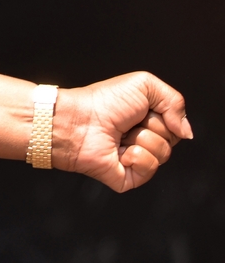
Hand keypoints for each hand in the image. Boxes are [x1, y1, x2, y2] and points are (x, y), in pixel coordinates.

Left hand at [55, 72, 192, 191]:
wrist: (76, 120)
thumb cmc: (103, 101)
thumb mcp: (144, 85)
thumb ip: (175, 102)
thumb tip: (186, 132)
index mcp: (146, 121)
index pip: (175, 126)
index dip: (163, 116)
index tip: (142, 110)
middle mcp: (142, 140)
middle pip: (172, 140)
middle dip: (153, 127)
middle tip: (129, 122)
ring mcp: (135, 159)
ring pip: (163, 154)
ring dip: (143, 140)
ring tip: (121, 135)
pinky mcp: (128, 177)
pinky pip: (150, 170)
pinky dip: (138, 157)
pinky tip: (121, 151)